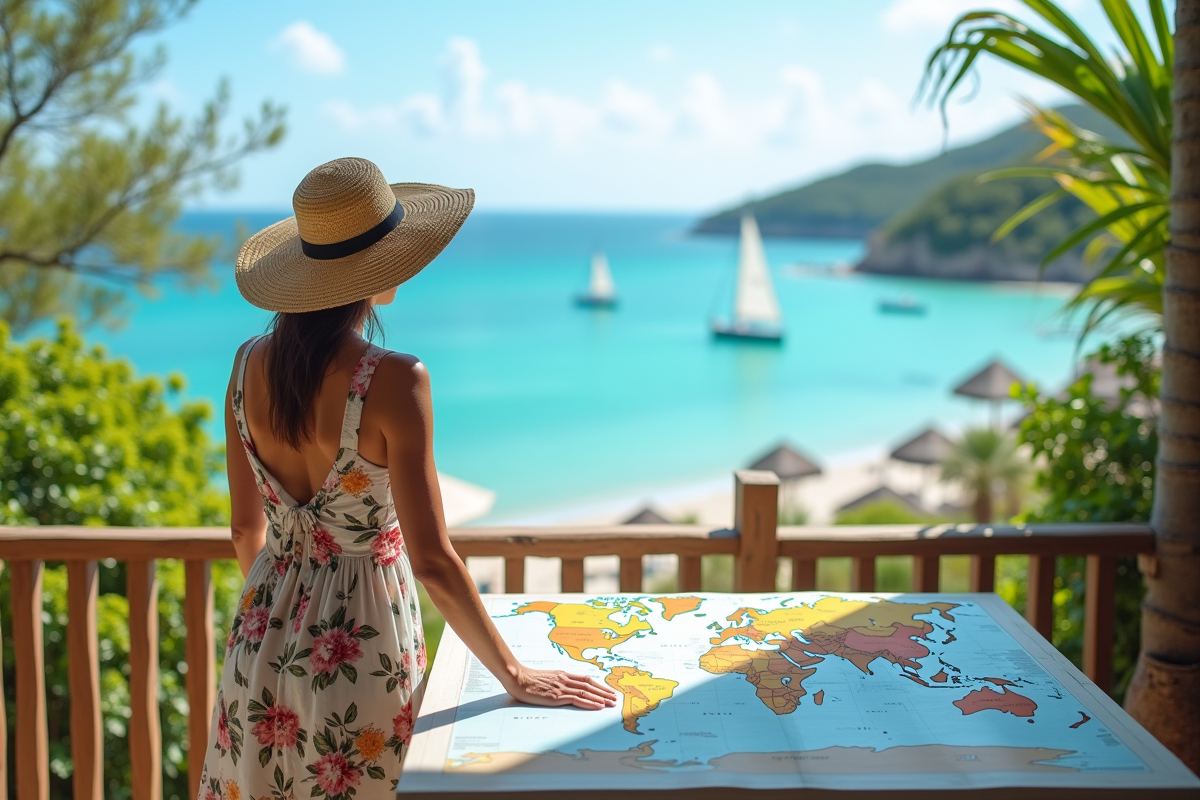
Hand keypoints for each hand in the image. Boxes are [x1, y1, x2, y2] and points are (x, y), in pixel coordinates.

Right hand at [505, 666, 619, 709]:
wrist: (516, 677)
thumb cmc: (526, 680)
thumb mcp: (544, 679)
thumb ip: (554, 683)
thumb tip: (560, 690)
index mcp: (562, 675)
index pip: (585, 679)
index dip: (598, 685)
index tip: (607, 691)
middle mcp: (565, 679)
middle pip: (590, 685)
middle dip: (604, 692)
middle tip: (615, 698)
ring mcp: (561, 687)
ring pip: (587, 692)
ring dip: (601, 698)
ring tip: (611, 703)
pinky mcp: (556, 696)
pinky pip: (577, 699)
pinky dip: (590, 703)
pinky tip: (598, 706)